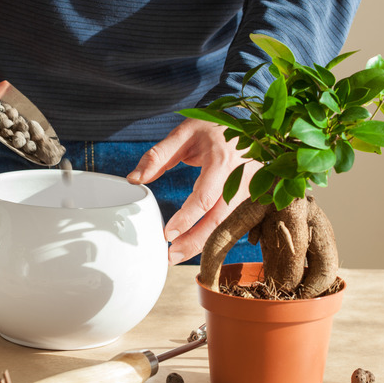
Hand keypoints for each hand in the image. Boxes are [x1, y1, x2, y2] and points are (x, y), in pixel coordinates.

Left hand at [126, 118, 258, 265]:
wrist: (248, 126)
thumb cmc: (213, 129)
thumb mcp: (184, 133)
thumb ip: (158, 155)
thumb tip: (134, 179)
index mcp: (222, 162)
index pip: (204, 197)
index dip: (186, 219)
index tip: (167, 234)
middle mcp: (240, 180)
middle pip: (218, 220)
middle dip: (194, 242)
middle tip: (170, 256)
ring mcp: (249, 192)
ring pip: (226, 226)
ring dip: (202, 244)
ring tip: (177, 255)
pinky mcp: (249, 200)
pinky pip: (231, 224)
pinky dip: (213, 237)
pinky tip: (194, 245)